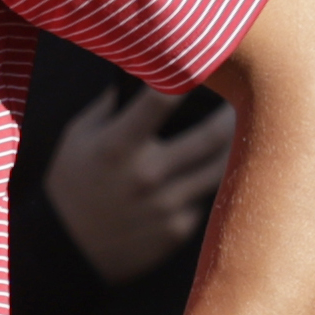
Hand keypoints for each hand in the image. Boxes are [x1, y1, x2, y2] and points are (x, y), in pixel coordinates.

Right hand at [44, 88, 234, 283]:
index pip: (164, 99)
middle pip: (213, 134)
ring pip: (222, 166)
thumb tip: (146, 72)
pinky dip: (209, 181)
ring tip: (247, 128)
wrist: (65, 254)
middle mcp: (146, 174)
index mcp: (117, 145)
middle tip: (249, 96)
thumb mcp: (77, 139)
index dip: (190, 74)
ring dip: (238, 144)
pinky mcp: (178, 230)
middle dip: (235, 110)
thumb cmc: (70, 186)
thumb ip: (111, 105)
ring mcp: (166, 205)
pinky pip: (207, 197)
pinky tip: (206, 173)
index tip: (207, 60)